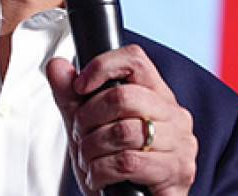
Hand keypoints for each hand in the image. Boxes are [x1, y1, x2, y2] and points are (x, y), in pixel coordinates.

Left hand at [47, 45, 196, 195]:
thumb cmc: (117, 166)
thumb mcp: (88, 127)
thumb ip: (71, 97)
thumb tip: (56, 66)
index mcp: (157, 95)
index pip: (135, 59)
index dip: (102, 66)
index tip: (80, 86)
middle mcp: (175, 115)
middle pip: (122, 96)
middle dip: (87, 117)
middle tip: (80, 135)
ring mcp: (181, 143)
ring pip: (122, 131)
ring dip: (91, 148)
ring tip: (88, 159)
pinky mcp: (178, 172)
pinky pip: (128, 162)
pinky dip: (101, 171)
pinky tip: (98, 177)